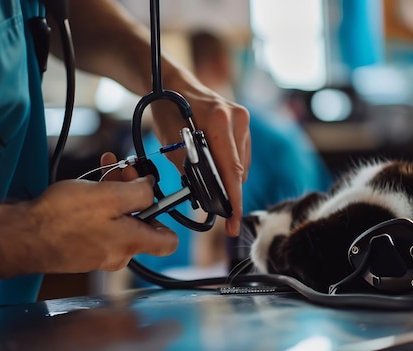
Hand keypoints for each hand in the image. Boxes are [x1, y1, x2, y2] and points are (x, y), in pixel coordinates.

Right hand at [24, 153, 177, 272]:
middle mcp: (119, 254)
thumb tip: (151, 188)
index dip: (168, 215)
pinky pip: (101, 226)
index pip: (168, 241)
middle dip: (135, 192)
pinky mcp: (83, 250)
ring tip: (104, 169)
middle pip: (141, 222)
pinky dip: (99, 206)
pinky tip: (88, 187)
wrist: (22, 237)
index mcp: (132, 243)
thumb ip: (139, 193)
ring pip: (119, 220)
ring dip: (115, 193)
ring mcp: (100, 253)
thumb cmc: (62, 218)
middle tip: (123, 169)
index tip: (156, 195)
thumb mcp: (109, 196)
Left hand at [150, 74, 250, 236]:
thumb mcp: (170, 141)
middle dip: (229, 192)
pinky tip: (214, 166)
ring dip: (228, 178)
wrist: (174, 83)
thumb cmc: (168, 110)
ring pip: (242, 165)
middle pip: (239, 170)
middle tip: (217, 211)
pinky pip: (242, 156)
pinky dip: (230, 167)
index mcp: (219, 120)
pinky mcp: (244, 123)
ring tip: (208, 179)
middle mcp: (237, 118)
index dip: (233, 200)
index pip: (231, 170)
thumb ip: (189, 168)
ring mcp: (243, 120)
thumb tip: (204, 196)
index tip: (234, 223)